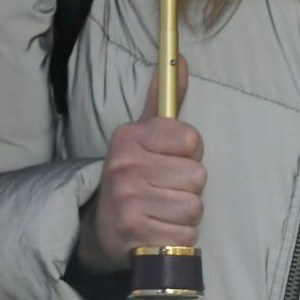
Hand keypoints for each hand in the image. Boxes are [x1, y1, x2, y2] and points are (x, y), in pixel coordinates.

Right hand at [76, 56, 205, 272]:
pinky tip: (158, 232)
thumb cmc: (133, 176)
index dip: (189, 155)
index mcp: (129, 136)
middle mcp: (125, 166)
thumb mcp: (143, 134)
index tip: (169, 161)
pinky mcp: (135, 235)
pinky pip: (186, 237)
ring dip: (184, 216)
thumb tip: (183, 60)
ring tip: (161, 212)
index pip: (193, 140)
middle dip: (187, 188)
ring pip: (194, 207)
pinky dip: (178, 239)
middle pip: (198, 176)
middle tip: (163, 191)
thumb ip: (165, 99)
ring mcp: (128, 202)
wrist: (101, 229)